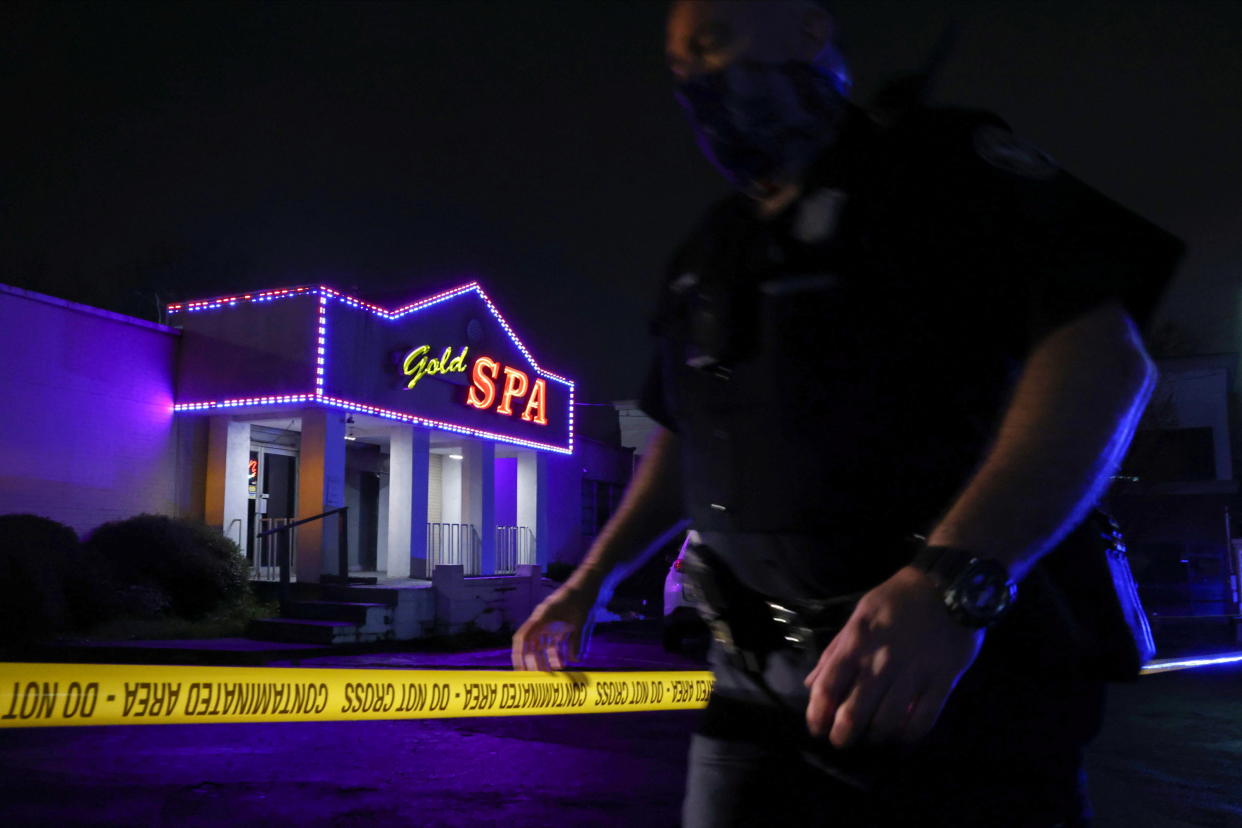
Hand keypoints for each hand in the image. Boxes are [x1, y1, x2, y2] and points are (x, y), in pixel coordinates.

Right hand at [511, 580, 599, 670]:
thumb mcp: (580, 620)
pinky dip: (553, 651)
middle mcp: (542, 619)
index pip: (523, 637)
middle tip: (536, 675)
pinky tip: (560, 661)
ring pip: (540, 643)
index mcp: (542, 616)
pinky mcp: (557, 622)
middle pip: (529, 643)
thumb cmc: (581, 599)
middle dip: (531, 660)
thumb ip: (576, 640)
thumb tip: (575, 660)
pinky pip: (550, 639)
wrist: (588, 583)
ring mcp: (549, 621)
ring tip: (549, 672)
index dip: (519, 654)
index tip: (520, 669)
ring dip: (542, 657)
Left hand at [803, 565, 983, 747]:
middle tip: (841, 742)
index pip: (828, 686)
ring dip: (876, 737)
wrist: (948, 584)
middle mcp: (881, 660)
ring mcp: (913, 672)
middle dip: (843, 735)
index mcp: (856, 642)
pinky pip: (924, 718)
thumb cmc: (897, 600)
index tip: (816, 728)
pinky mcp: (943, 680)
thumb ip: (835, 652)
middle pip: (854, 712)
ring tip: (873, 738)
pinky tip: (903, 735)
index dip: (817, 713)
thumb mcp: (859, 616)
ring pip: (888, 722)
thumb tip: (811, 684)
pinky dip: (910, 734)